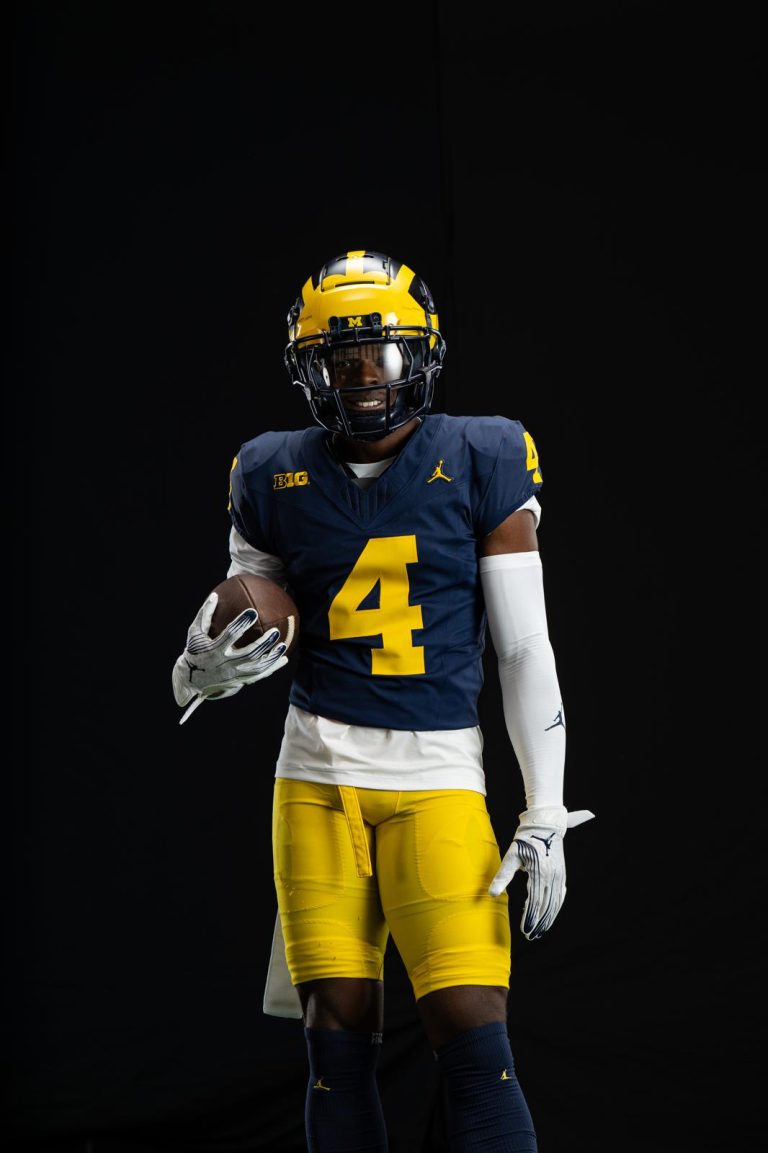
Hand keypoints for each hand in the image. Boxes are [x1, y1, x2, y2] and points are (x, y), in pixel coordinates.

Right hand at [172, 590, 288, 722]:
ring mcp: (233, 675)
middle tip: (275, 632)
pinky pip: (259, 675)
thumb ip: (205, 615)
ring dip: (272, 657)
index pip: (230, 635)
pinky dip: (272, 668)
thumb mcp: (194, 633)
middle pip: (249, 654)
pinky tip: (283, 658)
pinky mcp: (239, 681)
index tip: (253, 611)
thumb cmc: (194, 651)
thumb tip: (215, 595)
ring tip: (283, 645)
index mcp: (214, 650)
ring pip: (257, 668)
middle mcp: (225, 665)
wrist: (192, 681)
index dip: (241, 623)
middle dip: (263, 643)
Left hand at [489, 805, 594, 939]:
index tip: (524, 930)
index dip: (529, 918)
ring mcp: (559, 876)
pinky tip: (550, 914)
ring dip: (548, 918)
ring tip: (540, 931)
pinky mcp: (561, 873)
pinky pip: (560, 895)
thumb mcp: (511, 856)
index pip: (534, 902)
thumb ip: (502, 876)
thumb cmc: (524, 839)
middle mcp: (552, 877)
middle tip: (531, 936)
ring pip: (555, 903)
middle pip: (546, 906)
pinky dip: (555, 907)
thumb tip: (491, 894)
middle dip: (539, 923)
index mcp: (539, 874)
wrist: (544, 825)